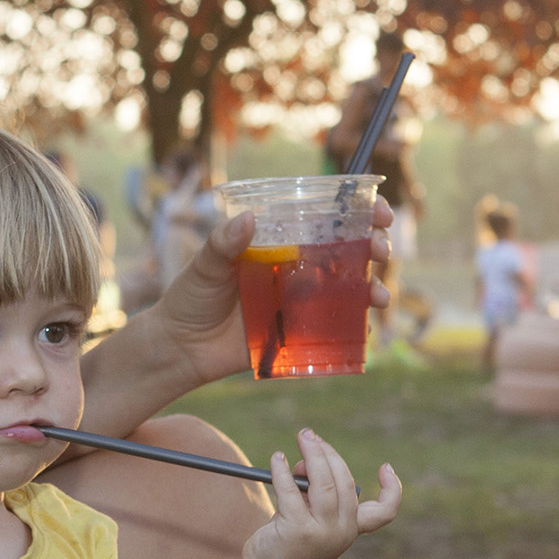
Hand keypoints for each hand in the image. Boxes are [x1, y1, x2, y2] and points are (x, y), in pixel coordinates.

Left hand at [156, 205, 397, 386]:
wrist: (179, 348)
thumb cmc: (190, 299)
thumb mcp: (204, 265)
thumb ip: (224, 243)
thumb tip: (250, 219)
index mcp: (278, 241)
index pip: (324, 218)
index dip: (357, 212)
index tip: (377, 210)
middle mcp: (295, 267)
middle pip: (346, 251)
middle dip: (373, 247)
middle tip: (380, 249)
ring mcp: (299, 301)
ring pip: (347, 289)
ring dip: (372, 289)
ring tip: (379, 295)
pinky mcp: (297, 333)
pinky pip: (333, 328)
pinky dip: (354, 327)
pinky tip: (365, 327)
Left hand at [238, 428, 401, 558]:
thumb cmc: (287, 544)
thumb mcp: (306, 514)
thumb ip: (311, 489)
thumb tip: (303, 460)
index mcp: (351, 529)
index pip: (384, 512)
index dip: (392, 489)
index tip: (385, 467)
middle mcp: (342, 532)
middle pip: (345, 482)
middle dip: (328, 453)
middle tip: (310, 436)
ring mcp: (322, 533)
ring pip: (323, 482)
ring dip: (312, 454)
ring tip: (302, 437)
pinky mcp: (297, 531)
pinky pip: (291, 490)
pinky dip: (283, 470)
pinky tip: (277, 459)